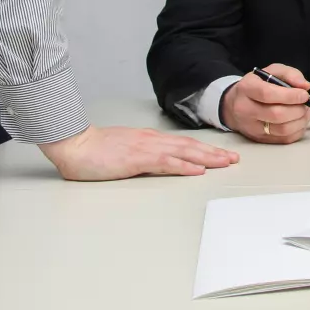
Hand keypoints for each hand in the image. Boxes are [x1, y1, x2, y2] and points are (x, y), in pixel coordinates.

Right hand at [39, 125, 239, 179]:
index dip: (204, 149)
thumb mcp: (124, 151)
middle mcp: (152, 140)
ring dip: (207, 158)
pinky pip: (166, 163)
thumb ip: (141, 155)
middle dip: (214, 153)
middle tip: (234, 159)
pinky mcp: (137, 159)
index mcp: (149, 139)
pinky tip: (197, 170)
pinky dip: (184, 166)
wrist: (75, 144)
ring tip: (225, 163)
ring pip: (184, 152)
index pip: (183, 144)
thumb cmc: (94, 150)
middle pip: (190, 146)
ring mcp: (146, 148)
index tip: (221, 154)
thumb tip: (157, 163)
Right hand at [220, 63, 309, 144]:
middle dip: (298, 109)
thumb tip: (305, 86)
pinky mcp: (260, 139)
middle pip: (276, 114)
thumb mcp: (271, 72)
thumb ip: (290, 74)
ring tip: (306, 111)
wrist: (235, 104)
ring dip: (301, 121)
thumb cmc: (257, 86)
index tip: (304, 94)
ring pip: (282, 129)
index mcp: (247, 88)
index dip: (290, 95)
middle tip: (307, 103)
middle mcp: (245, 109)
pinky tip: (300, 121)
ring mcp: (252, 127)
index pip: (268, 94)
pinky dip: (298, 130)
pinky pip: (284, 139)